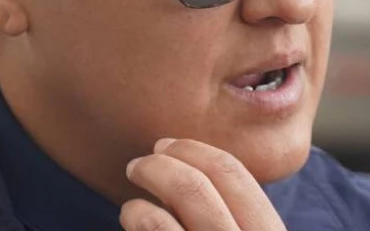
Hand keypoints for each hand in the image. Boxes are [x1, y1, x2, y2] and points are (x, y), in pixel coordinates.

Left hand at [120, 138, 286, 230]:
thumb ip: (226, 217)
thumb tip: (185, 170)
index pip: (238, 174)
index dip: (197, 151)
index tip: (166, 147)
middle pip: (213, 174)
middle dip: (172, 155)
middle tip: (140, 163)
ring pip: (189, 191)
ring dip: (152, 175)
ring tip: (133, 193)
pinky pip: (159, 223)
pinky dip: (138, 211)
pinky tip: (131, 215)